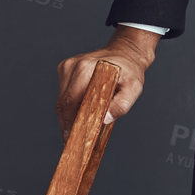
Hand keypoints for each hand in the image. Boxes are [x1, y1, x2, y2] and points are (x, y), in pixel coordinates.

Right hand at [56, 26, 159, 141]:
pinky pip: (64, 94)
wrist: (126, 52)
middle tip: (75, 142)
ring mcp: (67, 66)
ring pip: (61, 100)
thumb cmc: (130, 72)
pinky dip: (70, 107)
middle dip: (68, 124)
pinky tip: (80, 115)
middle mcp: (73, 66)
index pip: (70, 102)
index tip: (74, 140)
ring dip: (68, 116)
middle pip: (63, 103)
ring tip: (78, 131)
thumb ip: (121, 104)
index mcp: (86, 69)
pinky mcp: (65, 69)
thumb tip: (104, 119)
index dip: (70, 123)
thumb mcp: (134, 88)